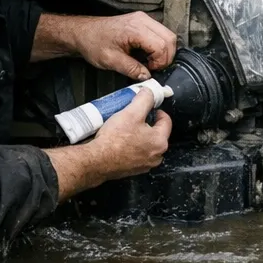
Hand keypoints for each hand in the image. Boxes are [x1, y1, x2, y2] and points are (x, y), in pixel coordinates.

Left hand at [36, 12, 176, 80]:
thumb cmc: (93, 42)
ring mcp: (143, 19)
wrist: (83, 33)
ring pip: (168, 35)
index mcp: (135, 29)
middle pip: (170, 38)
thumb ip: (132, 69)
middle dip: (165, 57)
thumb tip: (147, 76)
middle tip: (153, 68)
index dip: (160, 62)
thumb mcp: (111, 60)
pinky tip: (147, 55)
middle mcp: (142, 20)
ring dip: (163, 52)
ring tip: (149, 62)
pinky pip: (160, 34)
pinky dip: (159, 46)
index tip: (150, 70)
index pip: (162, 45)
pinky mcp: (142, 22)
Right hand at [45, 91, 171, 200]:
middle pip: (156, 134)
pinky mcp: (132, 170)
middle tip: (135, 117)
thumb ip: (144, 99)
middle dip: (147, 124)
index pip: (166, 121)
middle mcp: (156, 156)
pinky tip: (120, 142)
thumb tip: (149, 93)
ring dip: (139, 136)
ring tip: (126, 129)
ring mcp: (144, 165)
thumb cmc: (114, 139)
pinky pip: (135, 154)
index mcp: (160, 142)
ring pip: (145, 144)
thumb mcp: (131, 112)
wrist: (96, 161)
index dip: (158, 111)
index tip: (150, 107)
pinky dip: (131, 147)